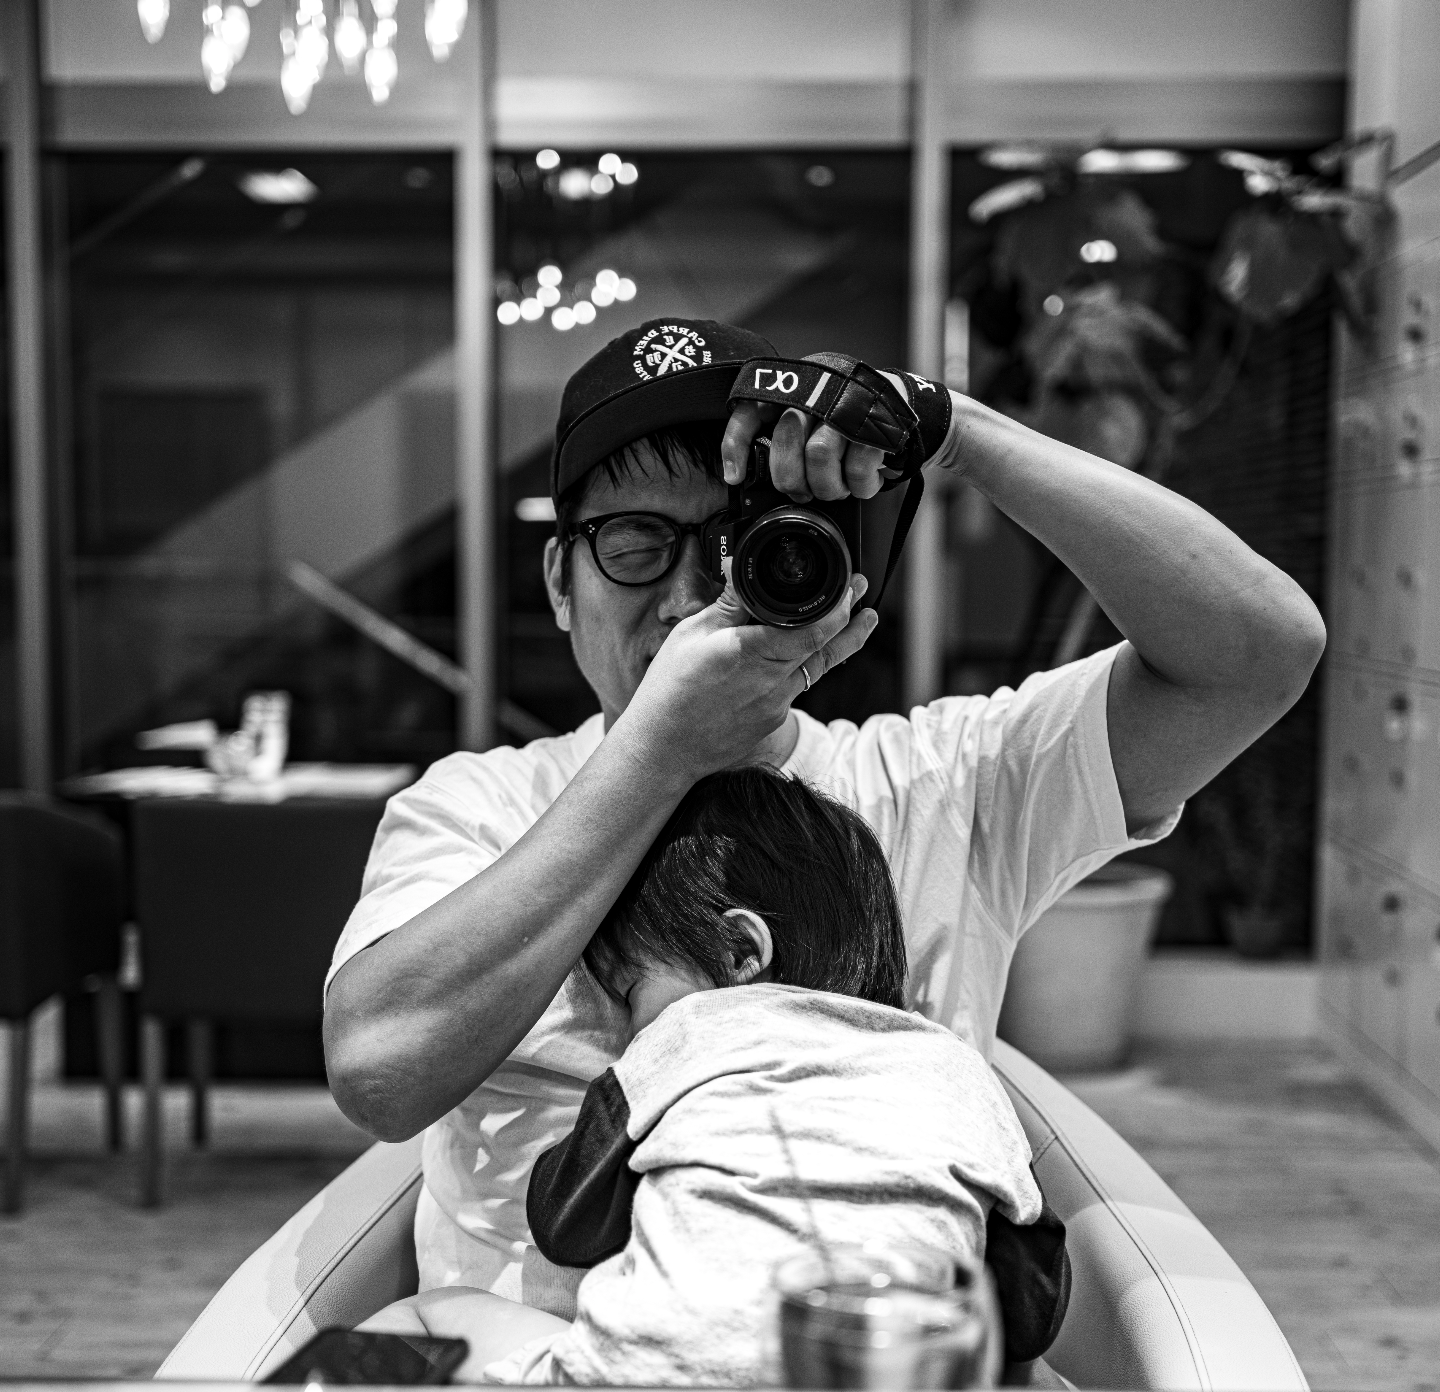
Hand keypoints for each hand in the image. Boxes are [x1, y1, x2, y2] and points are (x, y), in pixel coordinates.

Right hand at [617, 571, 878, 780]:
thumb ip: (729, 603)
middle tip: (865, 597)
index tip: (851, 587)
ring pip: (816, 670)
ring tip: (863, 621)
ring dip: (838, 644)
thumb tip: (741, 568)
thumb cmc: (671, 690)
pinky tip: (795, 656)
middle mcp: (772, 681)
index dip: (839, 608)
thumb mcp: (693, 633)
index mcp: (753, 652)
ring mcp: (777, 705)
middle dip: (850, 621)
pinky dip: (799, 669)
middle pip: (827, 649)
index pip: (813, 629)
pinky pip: (794, 689)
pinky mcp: (773, 721)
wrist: (664, 748)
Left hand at [722, 401, 894, 502]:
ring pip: (820, 454)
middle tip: (802, 490)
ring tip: (835, 488)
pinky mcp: (876, 425)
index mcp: (794, 390)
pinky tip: (860, 483)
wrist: (901, 408)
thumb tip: (749, 476)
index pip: (752, 410)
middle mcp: (818, 390)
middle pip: (786, 438)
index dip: (737, 444)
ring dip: (826, 485)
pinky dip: (858, 486)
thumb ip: (783, 439)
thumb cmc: (847, 423)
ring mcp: (849, 405)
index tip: (735, 476)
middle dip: (790, 477)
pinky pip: (856, 468)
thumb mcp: (810, 424)